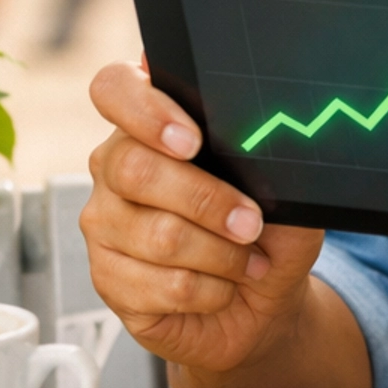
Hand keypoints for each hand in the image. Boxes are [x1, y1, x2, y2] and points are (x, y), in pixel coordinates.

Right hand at [82, 63, 322, 375]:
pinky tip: (223, 287)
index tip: (193, 140)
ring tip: (249, 261)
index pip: (115, 89)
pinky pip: (159, 286)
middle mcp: (115, 167)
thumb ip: (265, 152)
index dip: (146, 111)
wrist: (263, 298)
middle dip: (209, 200)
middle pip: (136, 169)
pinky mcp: (108, 279)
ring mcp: (104, 223)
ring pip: (157, 235)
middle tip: (251, 222)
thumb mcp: (282, 185)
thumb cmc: (269, 229)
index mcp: (150, 124)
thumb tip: (268, 134)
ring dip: (221, 254)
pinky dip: (210, 290)